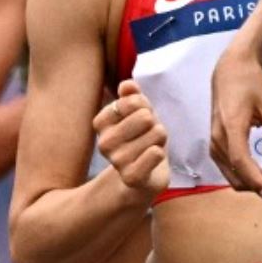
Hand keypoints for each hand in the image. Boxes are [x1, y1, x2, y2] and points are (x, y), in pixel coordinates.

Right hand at [92, 80, 171, 203]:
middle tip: (149, 137)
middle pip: (145, 116)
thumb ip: (133, 96)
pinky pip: (155, 153)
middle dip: (155, 124)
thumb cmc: (142, 139)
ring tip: (151, 148)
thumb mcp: (140, 112)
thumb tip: (127, 85)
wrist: (145, 176)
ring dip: (160, 140)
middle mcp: (104, 142)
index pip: (133, 101)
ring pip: (156, 133)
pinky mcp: (131, 177)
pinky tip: (153, 159)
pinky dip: (160, 153)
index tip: (140, 121)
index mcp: (101, 123)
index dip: (145, 107)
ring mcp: (116, 161)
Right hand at [208, 37, 261, 201]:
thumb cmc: (251, 84)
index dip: (257, 181)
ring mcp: (216, 148)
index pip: (241, 162)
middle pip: (242, 176)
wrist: (230, 73)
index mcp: (230, 128)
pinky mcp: (220, 150)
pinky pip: (237, 172)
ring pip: (239, 178)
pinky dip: (258, 176)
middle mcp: (218, 142)